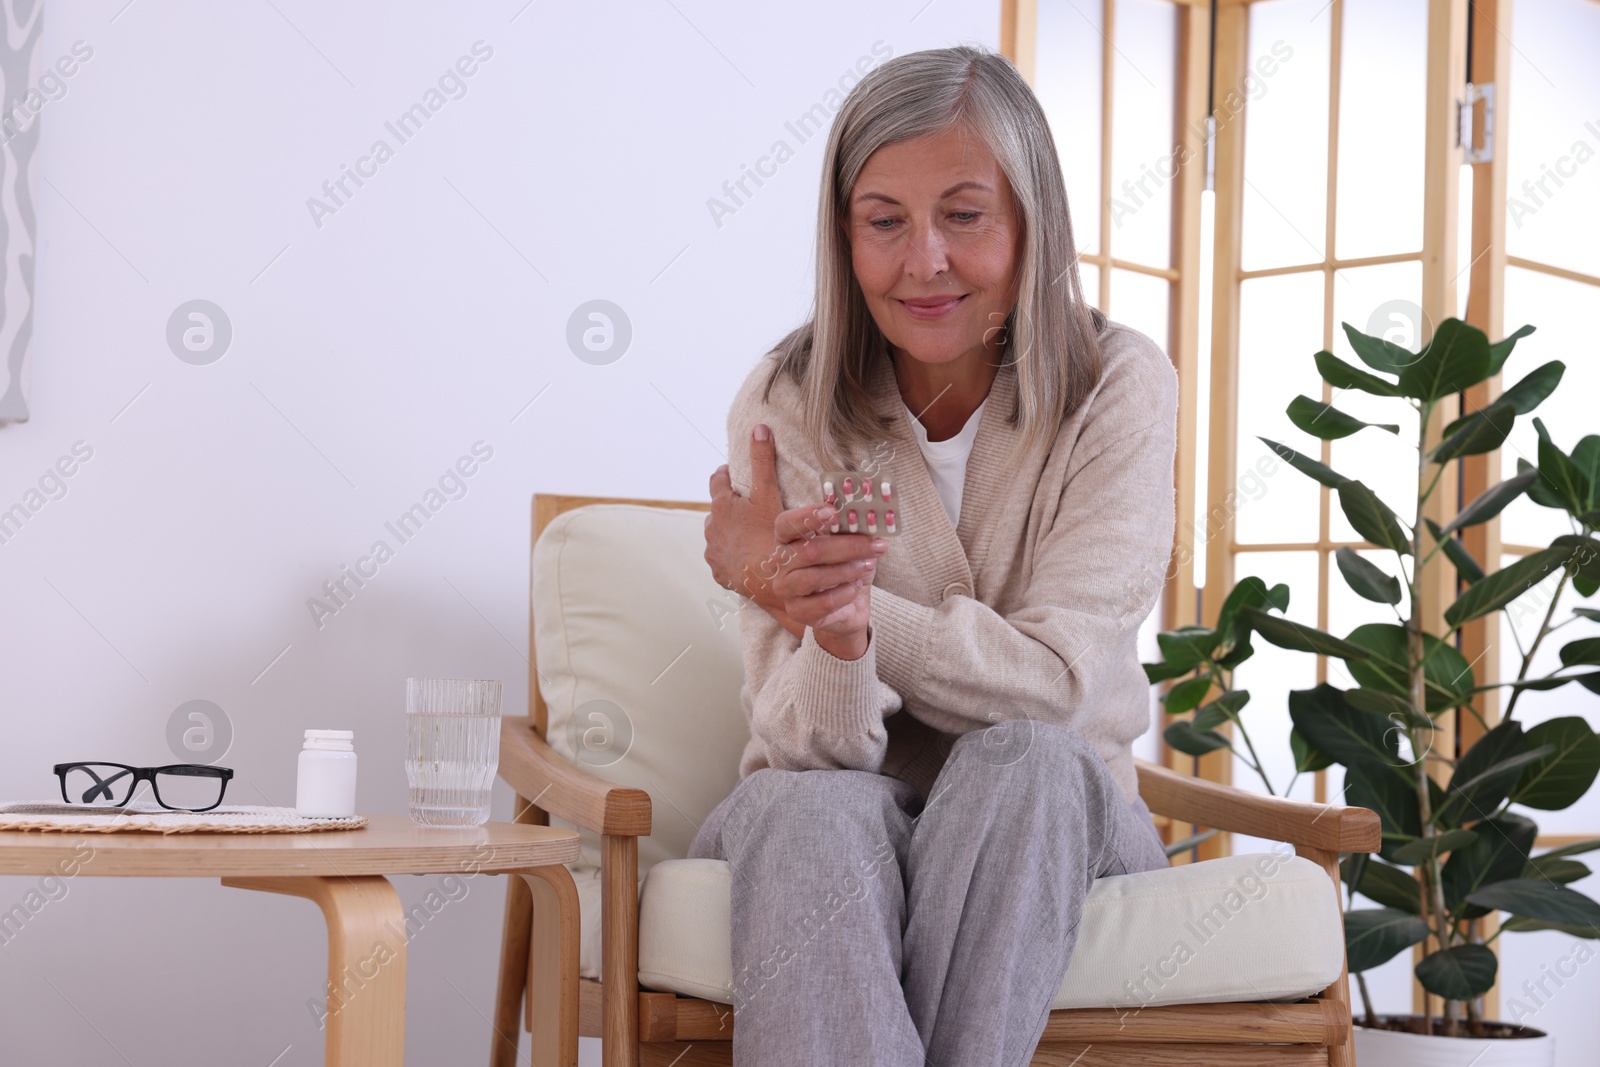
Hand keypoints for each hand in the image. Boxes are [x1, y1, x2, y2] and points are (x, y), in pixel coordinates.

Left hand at [705, 425, 785, 606]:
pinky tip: (747, 558)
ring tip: (750, 534)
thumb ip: (763, 460)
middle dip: (729, 506)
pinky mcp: (720, 573)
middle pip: (717, 510)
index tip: (733, 472)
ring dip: (729, 532)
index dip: (725, 474)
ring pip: (718, 535)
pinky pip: (723, 559)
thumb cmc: (770, 535)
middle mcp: (711, 529)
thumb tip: (759, 427)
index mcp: (721, 507)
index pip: (717, 481)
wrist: (772, 580)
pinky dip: (732, 555)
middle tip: (749, 507)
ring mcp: (714, 553)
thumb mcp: (768, 494)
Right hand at [769, 500, 886, 659]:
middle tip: (876, 544)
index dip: (807, 516)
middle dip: (847, 546)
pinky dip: (845, 593)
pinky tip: (856, 587)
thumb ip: (846, 526)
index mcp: (787, 539)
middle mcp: (780, 563)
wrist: (848, 606)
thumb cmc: (844, 567)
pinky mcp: (798, 612)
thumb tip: (858, 508)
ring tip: (868, 565)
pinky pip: (823, 603)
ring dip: (847, 571)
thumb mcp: (848, 542)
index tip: (833, 511)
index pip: (787, 523)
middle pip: (808, 551)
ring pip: (814, 578)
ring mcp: (786, 589)